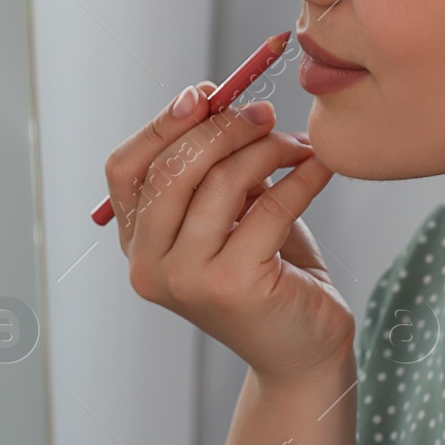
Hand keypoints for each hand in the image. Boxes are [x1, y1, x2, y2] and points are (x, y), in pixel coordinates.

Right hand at [104, 80, 350, 387]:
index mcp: (137, 243)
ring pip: (219, 184)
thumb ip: (213, 169)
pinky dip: (300, 179)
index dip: (162, 124)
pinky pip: (269, 208)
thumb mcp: (230, 213)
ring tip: (298, 147)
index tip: (205, 94)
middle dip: (221, 129)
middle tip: (264, 115)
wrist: (303, 350)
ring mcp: (187, 281)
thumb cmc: (267, 272)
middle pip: (172, 170)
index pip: (126, 168)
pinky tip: (318, 168)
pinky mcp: (234, 287)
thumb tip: (221, 102)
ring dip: (266, 151)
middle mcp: (149, 266)